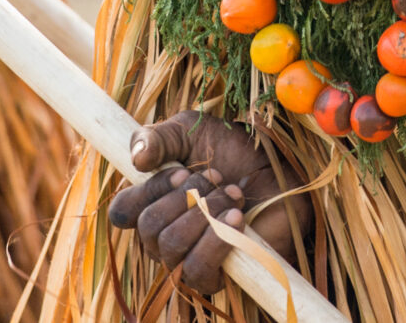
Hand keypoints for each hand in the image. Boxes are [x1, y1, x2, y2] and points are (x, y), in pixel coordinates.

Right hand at [105, 110, 311, 295]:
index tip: (181, 171)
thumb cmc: (235, 152)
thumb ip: (159, 137)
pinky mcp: (214, 274)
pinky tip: (237, 217)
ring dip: (205, 215)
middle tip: (216, 177)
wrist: (282, 172)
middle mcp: (163, 234)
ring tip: (232, 194)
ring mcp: (186, 257)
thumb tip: (137, 158)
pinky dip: (216, 240)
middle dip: (186, 198)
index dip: (148, 191)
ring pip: (170, 247)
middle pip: (148, 228)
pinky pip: (196, 269)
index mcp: (153, 202)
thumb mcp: (192, 130)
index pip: (124, 211)